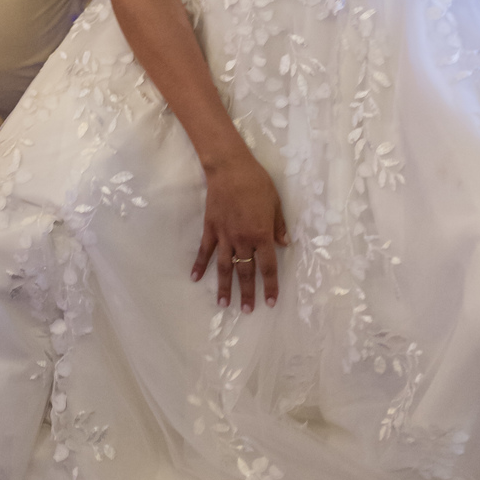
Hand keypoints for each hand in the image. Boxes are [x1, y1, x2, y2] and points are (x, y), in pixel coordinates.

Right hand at [191, 146, 287, 311]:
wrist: (229, 168)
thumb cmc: (257, 183)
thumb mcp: (275, 203)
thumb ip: (278, 226)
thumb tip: (284, 244)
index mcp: (261, 234)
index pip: (267, 267)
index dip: (270, 286)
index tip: (270, 302)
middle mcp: (243, 239)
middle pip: (245, 272)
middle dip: (247, 293)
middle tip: (247, 310)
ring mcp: (224, 235)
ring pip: (224, 267)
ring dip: (224, 287)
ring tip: (223, 304)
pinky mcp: (210, 228)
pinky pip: (204, 251)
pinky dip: (199, 265)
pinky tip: (194, 278)